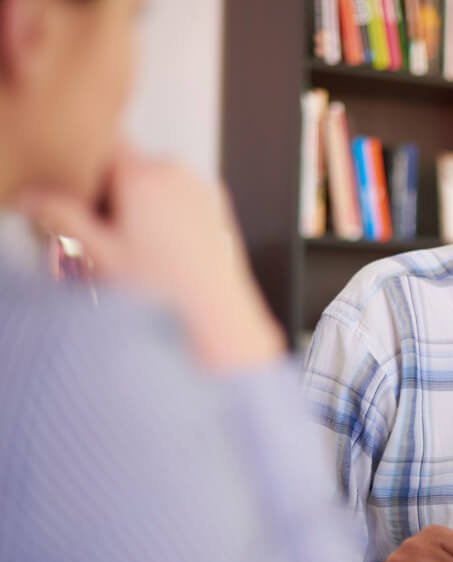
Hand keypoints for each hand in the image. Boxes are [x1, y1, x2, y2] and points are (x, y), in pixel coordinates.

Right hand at [16, 147, 283, 370]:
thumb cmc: (162, 292)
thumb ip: (59, 217)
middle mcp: (175, 171)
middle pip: (126, 168)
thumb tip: (30, 196)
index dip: (85, 175)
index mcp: (143, 174)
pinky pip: (179, 198)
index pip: (100, 149)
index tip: (82, 205)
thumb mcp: (97, 255)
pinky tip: (165, 253)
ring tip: (137, 252)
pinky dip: (167, 215)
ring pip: (153, 183)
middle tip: (104, 239)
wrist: (217, 316)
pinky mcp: (217, 205)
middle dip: (110, 196)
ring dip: (138, 207)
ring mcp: (201, 186)